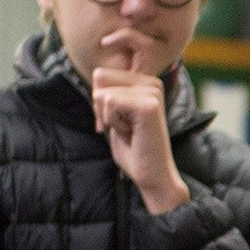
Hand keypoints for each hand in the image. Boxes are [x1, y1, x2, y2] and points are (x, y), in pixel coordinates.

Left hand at [91, 27, 188, 213]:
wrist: (153, 176)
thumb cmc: (134, 151)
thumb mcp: (115, 117)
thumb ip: (108, 95)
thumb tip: (96, 74)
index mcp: (145, 82)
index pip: (101, 74)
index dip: (99, 102)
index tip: (115, 123)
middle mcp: (152, 82)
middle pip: (99, 77)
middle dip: (100, 107)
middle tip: (120, 127)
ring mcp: (152, 92)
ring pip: (102, 92)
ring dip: (108, 117)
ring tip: (129, 131)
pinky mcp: (148, 104)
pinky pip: (109, 102)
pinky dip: (113, 122)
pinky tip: (131, 133)